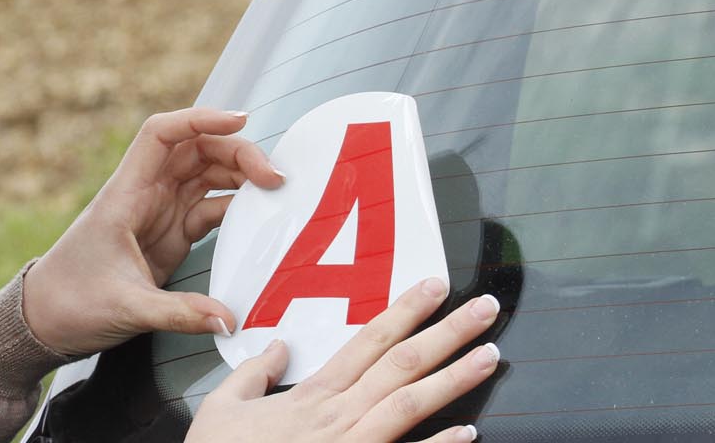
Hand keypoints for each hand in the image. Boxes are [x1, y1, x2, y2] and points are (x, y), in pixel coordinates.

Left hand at [21, 107, 281, 356]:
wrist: (46, 319)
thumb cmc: (73, 301)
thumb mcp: (126, 308)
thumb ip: (179, 313)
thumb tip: (229, 320)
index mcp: (126, 194)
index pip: (161, 134)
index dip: (200, 119)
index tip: (241, 120)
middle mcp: (144, 194)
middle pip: (195, 150)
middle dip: (237, 152)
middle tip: (275, 176)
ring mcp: (159, 212)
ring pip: (205, 174)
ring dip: (240, 176)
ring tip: (276, 188)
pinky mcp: (170, 234)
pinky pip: (208, 207)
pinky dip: (235, 206)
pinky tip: (259, 215)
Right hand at [186, 277, 500, 442]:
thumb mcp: (224, 408)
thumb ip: (255, 374)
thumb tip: (276, 346)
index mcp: (312, 394)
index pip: (368, 341)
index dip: (405, 311)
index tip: (435, 286)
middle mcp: (338, 416)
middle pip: (402, 365)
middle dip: (448, 333)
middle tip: (486, 308)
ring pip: (410, 405)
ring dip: (454, 379)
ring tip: (490, 356)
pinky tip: (469, 433)